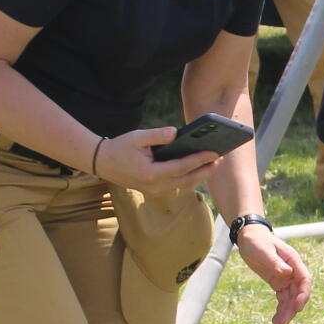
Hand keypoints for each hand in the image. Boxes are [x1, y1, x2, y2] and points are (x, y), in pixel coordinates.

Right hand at [92, 127, 219, 192]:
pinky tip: (199, 167)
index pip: (182, 167)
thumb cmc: (120, 147)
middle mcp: (155, 186)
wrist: (102, 163)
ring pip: (184, 184)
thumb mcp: (137, 137)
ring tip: (213, 162)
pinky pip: (177, 184)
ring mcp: (155, 190)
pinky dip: (189, 176)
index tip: (215, 153)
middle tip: (221, 158)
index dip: (200, 160)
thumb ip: (157, 135)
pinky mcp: (155, 190)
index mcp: (151, 173)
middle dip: (206, 169)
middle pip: (188, 179)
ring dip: (200, 174)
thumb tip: (176, 133)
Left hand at [236, 225, 311, 323]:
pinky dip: (280, 310)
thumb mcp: (263, 251)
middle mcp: (292, 271)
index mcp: (293, 261)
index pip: (304, 280)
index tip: (298, 307)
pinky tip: (275, 320)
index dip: (303, 294)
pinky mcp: (278, 283)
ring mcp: (286, 278)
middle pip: (298, 293)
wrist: (248, 237)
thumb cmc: (256, 241)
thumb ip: (275, 262)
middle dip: (292, 309)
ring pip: (290, 299)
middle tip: (283, 323)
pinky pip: (282, 299)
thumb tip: (287, 272)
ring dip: (286, 312)